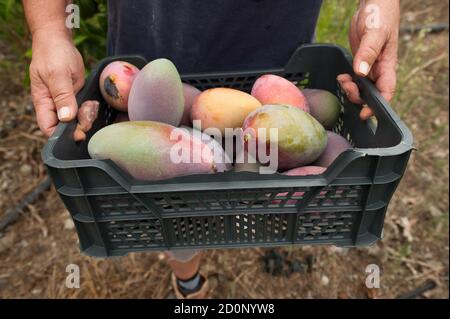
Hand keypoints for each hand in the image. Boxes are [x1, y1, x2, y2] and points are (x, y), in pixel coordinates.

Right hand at [30, 29, 84, 136]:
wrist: (59, 40)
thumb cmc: (53, 54)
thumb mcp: (58, 74)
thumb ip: (62, 96)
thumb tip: (65, 117)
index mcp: (43, 102)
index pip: (48, 128)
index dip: (61, 135)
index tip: (78, 133)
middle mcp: (53, 104)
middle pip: (65, 126)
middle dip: (79, 124)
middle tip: (89, 114)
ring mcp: (65, 101)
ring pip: (77, 119)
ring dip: (87, 116)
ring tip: (91, 106)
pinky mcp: (75, 96)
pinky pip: (83, 109)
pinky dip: (90, 109)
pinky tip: (93, 103)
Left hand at [337, 0, 399, 119]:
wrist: (373, 3)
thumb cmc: (380, 15)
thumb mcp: (375, 33)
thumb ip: (368, 53)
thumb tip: (361, 73)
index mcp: (388, 65)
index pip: (386, 92)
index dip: (377, 106)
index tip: (365, 114)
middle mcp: (379, 69)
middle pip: (371, 94)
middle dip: (358, 97)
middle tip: (347, 87)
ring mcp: (369, 66)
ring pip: (361, 88)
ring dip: (351, 89)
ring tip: (343, 80)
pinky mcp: (360, 61)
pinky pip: (354, 79)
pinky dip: (347, 81)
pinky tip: (341, 77)